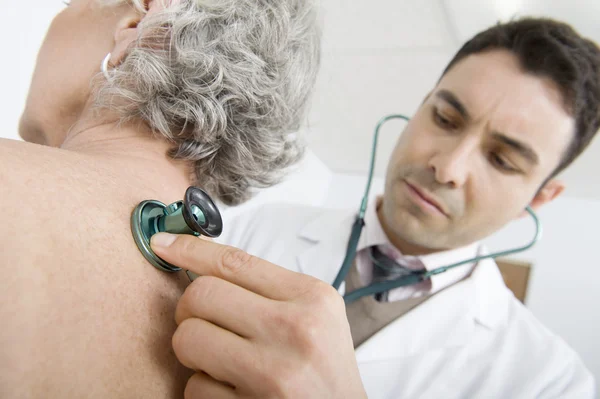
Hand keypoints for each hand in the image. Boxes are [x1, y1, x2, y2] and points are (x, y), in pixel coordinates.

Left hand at [150, 233, 366, 398]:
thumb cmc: (325, 369)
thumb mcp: (315, 316)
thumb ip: (270, 290)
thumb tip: (204, 266)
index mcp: (311, 298)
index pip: (235, 262)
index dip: (190, 249)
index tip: (164, 244)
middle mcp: (293, 329)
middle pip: (201, 294)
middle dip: (189, 309)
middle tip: (201, 320)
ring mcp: (272, 372)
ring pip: (188, 338)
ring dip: (192, 350)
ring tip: (217, 357)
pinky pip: (193, 387)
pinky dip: (203, 387)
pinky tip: (229, 388)